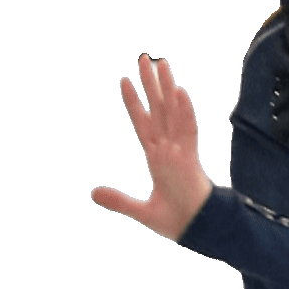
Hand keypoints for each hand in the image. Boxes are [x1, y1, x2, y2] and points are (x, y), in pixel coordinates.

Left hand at [90, 54, 214, 241]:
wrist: (195, 231)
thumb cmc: (175, 222)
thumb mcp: (140, 212)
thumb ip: (118, 201)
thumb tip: (92, 194)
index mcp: (156, 158)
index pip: (142, 123)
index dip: (133, 103)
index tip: (124, 81)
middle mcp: (167, 149)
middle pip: (158, 108)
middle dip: (151, 83)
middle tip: (145, 57)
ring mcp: (179, 150)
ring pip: (171, 111)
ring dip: (166, 86)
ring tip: (160, 62)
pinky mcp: (190, 158)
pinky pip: (187, 129)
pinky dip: (184, 110)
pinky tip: (178, 90)